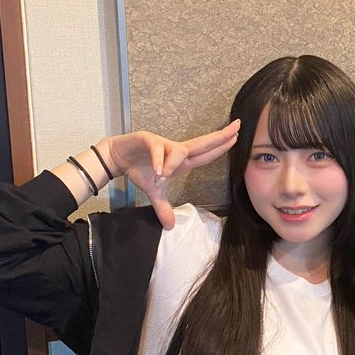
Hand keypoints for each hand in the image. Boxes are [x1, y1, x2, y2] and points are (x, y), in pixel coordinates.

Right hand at [94, 120, 240, 227]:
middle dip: (220, 137)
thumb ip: (163, 207)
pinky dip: (159, 161)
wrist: (117, 158)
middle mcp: (175, 150)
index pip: (205, 154)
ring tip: (163, 177)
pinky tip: (158, 171)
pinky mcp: (147, 139)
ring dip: (174, 164)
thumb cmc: (139, 170)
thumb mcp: (154, 193)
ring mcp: (162, 143)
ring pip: (180, 150)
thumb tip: (170, 227)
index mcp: (181, 160)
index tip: (237, 137)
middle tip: (237, 127)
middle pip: (202, 143)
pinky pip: (157, 148)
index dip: (220, 147)